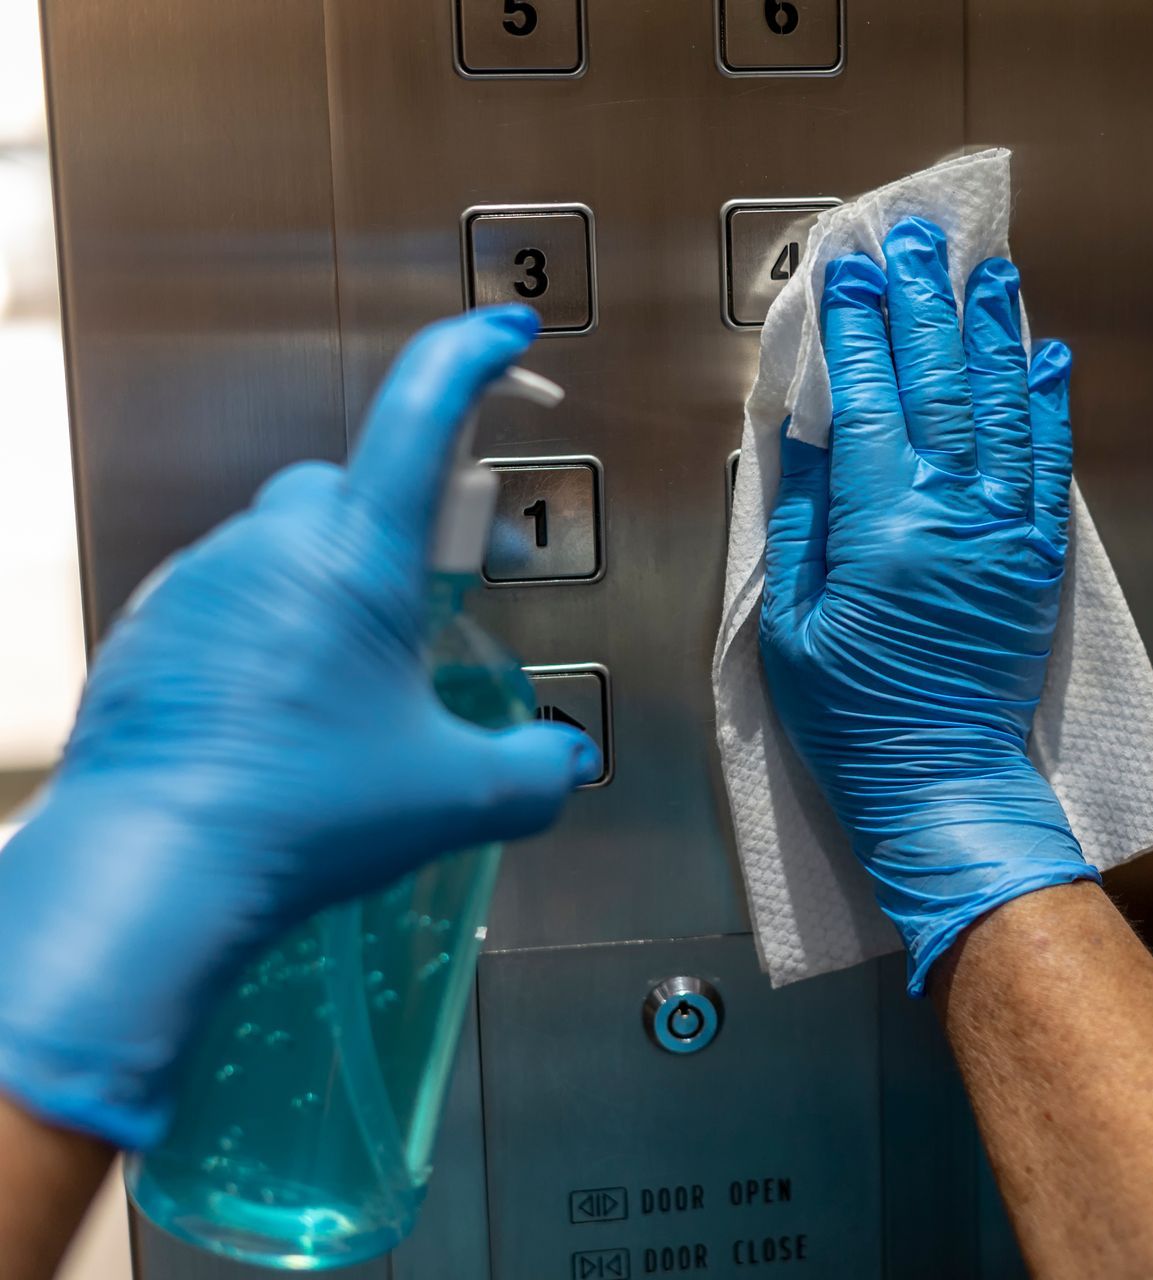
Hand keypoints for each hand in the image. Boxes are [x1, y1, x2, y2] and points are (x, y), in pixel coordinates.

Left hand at [0, 307, 599, 1148]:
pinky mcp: (152, 629)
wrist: (154, 868)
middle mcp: (272, 548)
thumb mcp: (457, 797)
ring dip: (331, 585)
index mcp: (358, 557)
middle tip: (435, 599)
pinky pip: (227, 599)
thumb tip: (562, 762)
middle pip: (352, 488)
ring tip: (355, 685)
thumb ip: (535, 771)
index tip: (503, 334)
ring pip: (285, 545)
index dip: (470, 360)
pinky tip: (285, 712)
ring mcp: (200, 583)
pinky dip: (268, 630)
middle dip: (401, 525)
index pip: (421, 414)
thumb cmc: (307, 815)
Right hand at [759, 217, 1096, 993]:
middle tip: (915, 242)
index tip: (848, 270)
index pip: (869, 400)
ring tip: (986, 272)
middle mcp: (954, 516)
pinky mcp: (1038, 557)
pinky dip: (1048, 404)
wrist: (943, 784)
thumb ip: (800, 522)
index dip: (856, 328)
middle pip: (940, 384)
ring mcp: (1007, 533)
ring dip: (991, 332)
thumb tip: (807, 436)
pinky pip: (1048, 462)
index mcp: (882, 530)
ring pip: (1001, 408)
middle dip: (923, 304)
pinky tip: (1045, 356)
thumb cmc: (854, 718)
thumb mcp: (788, 626)